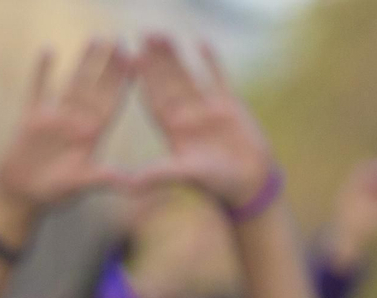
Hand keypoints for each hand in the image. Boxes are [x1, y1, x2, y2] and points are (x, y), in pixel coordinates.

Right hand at [0, 40, 133, 240]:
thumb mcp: (83, 185)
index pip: (111, 105)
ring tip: (94, 40)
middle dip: (108, 66)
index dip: (122, 85)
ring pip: (72, 83)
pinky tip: (47, 50)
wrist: (22, 195)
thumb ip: (107, 179)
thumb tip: (134, 185)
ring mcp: (56, 117)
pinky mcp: (33, 117)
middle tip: (120, 42)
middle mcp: (77, 122)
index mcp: (92, 136)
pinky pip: (38, 88)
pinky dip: (42, 71)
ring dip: (83, 63)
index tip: (136, 64)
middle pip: (95, 88)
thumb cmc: (54, 193)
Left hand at [129, 36, 273, 209]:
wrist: (250, 183)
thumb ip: (158, 174)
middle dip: (156, 61)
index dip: (143, 79)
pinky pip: (218, 78)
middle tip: (145, 35)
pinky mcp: (229, 106)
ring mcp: (207, 110)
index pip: (154, 100)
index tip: (132, 57)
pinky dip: (211, 62)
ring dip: (175, 57)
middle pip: (167, 83)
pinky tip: (202, 42)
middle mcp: (187, 118)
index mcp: (173, 132)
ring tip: (164, 34)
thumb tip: (126, 183)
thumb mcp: (184, 175)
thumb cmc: (217, 184)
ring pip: (188, 77)